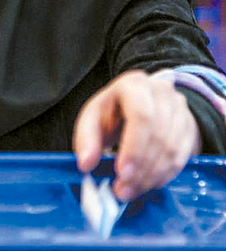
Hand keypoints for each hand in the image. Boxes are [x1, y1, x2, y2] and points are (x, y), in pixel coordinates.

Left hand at [73, 70, 200, 200]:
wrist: (140, 104)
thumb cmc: (112, 112)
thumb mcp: (92, 118)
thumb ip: (86, 140)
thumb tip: (86, 164)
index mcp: (133, 84)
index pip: (141, 115)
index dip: (134, 148)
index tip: (122, 173)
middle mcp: (160, 91)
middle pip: (158, 135)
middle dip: (140, 169)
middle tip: (123, 190)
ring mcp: (178, 107)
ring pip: (171, 148)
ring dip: (151, 176)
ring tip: (131, 189)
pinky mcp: (188, 125)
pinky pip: (181, 157)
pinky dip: (164, 175)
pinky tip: (147, 183)